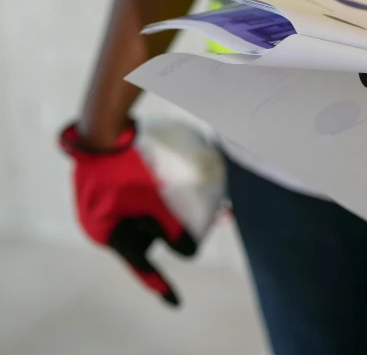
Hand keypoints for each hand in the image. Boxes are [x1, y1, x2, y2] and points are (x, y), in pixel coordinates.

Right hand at [59, 121, 197, 305]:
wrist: (102, 127)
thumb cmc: (126, 165)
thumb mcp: (152, 200)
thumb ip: (171, 229)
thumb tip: (189, 253)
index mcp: (110, 234)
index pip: (141, 265)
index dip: (160, 284)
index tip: (175, 302)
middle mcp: (104, 226)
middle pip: (147, 241)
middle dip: (175, 238)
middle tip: (200, 231)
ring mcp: (106, 208)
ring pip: (146, 220)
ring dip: (170, 218)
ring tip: (199, 206)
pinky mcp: (112, 190)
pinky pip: (140, 204)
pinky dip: (159, 203)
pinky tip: (178, 190)